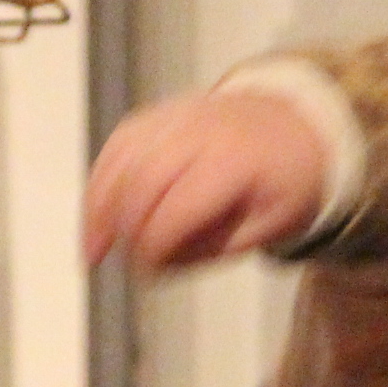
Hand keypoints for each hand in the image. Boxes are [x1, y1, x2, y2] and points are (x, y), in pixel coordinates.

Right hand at [82, 90, 331, 271]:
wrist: (296, 125)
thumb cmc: (283, 184)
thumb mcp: (268, 227)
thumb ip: (213, 249)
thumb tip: (154, 264)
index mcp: (235, 163)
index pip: (179, 206)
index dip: (154, 245)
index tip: (146, 273)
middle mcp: (198, 132)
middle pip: (144, 179)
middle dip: (122, 226)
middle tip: (114, 261)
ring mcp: (175, 115)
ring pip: (122, 156)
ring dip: (99, 204)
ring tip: (91, 247)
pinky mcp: (160, 112)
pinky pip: (119, 141)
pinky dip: (101, 177)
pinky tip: (96, 211)